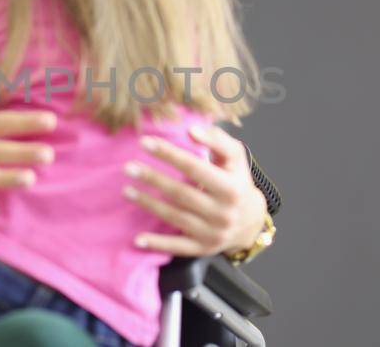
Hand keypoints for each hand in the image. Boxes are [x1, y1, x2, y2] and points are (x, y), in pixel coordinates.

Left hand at [124, 126, 267, 255]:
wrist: (251, 221)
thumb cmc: (237, 182)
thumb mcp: (235, 158)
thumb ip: (217, 140)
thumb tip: (192, 130)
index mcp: (231, 188)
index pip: (194, 168)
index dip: (169, 154)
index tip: (145, 142)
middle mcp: (223, 213)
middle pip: (181, 193)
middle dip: (152, 179)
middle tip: (128, 167)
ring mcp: (213, 233)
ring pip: (175, 217)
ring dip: (148, 204)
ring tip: (127, 190)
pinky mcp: (203, 248)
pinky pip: (177, 247)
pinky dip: (157, 244)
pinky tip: (138, 239)